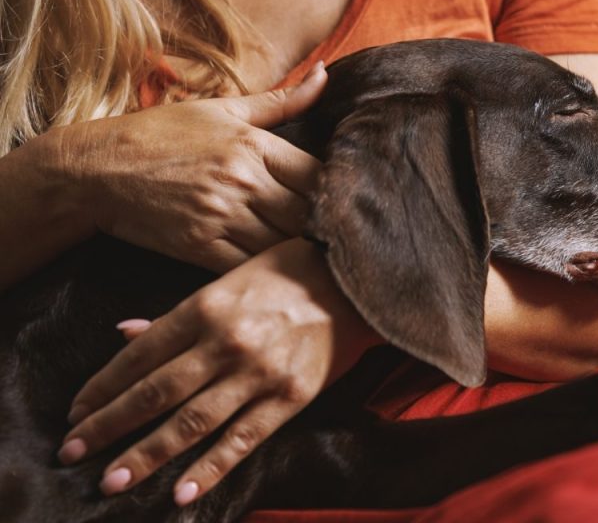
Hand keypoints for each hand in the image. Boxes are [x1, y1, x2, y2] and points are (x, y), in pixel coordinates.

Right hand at [45, 63, 327, 272]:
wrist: (96, 169)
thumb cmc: (162, 134)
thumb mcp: (222, 109)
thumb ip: (281, 100)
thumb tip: (327, 73)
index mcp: (253, 144)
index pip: (320, 176)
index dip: (339, 194)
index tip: (346, 203)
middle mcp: (242, 180)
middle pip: (309, 215)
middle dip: (325, 229)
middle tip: (339, 238)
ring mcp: (221, 215)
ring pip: (283, 246)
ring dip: (300, 254)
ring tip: (316, 259)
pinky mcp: (199, 247)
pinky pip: (249, 267)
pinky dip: (266, 272)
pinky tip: (278, 272)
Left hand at [57, 238, 381, 505]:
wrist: (354, 284)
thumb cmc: (288, 276)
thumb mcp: (226, 281)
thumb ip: (177, 315)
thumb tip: (125, 335)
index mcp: (206, 309)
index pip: (139, 356)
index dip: (102, 387)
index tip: (76, 413)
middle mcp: (226, 343)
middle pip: (155, 392)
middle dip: (109, 426)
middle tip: (73, 453)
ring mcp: (258, 373)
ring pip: (191, 422)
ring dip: (146, 454)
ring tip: (112, 481)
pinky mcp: (290, 397)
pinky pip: (242, 440)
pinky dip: (211, 468)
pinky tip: (181, 492)